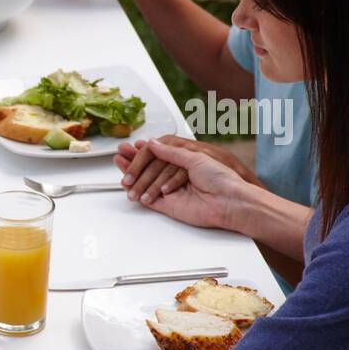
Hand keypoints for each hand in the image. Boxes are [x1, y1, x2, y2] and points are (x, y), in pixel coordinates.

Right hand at [116, 135, 258, 202]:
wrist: (229, 201)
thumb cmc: (221, 179)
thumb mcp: (195, 157)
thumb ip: (172, 152)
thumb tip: (154, 144)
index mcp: (185, 162)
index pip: (159, 155)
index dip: (144, 151)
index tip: (132, 147)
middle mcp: (177, 176)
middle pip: (150, 168)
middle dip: (133, 161)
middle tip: (120, 154)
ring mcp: (172, 191)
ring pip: (146, 182)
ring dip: (132, 174)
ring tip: (120, 165)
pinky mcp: (169, 206)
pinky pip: (149, 198)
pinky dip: (138, 191)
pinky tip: (128, 184)